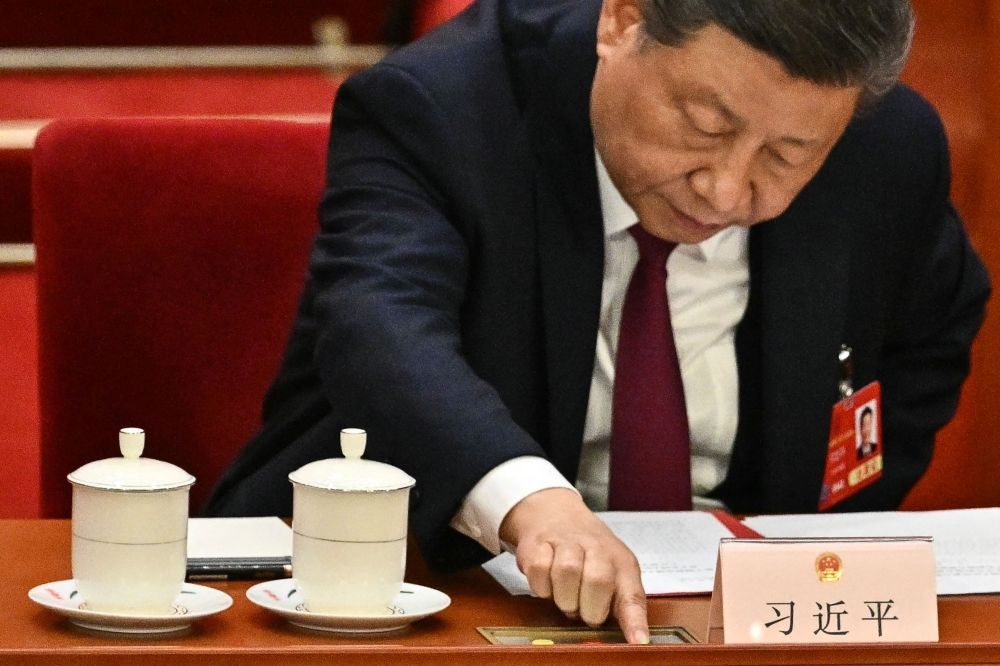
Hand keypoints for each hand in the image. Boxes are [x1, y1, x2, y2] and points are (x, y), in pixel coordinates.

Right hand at [498, 487, 648, 643]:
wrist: (556, 514)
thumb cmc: (589, 554)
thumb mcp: (614, 574)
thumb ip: (622, 605)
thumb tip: (632, 639)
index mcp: (622, 562)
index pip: (632, 595)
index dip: (635, 621)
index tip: (638, 641)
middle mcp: (597, 548)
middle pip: (598, 581)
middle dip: (588, 608)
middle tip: (583, 610)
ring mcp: (566, 542)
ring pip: (566, 572)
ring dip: (564, 597)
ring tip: (566, 595)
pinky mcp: (538, 543)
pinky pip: (539, 569)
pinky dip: (542, 585)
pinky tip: (548, 581)